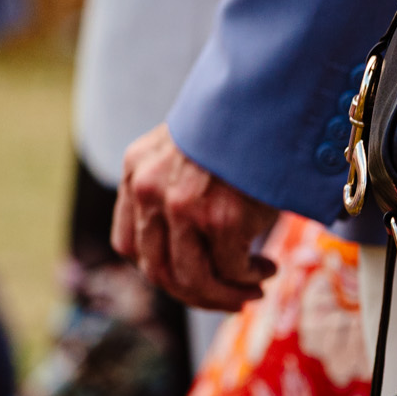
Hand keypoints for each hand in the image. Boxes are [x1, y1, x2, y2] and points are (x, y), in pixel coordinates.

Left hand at [113, 124, 280, 310]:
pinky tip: (267, 268)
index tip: (189, 277)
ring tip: (252, 290)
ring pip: (192, 280)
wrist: (268, 98)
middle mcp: (150, 192)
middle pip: (158, 271)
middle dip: (196, 295)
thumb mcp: (182, 149)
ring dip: (223, 296)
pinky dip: (250, 278)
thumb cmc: (235, 127)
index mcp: (136, 173)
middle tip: (229, 296)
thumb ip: (170, 189)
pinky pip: (231, 270)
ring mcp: (183, 207)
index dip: (158, 270)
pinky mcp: (222, 219)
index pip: (128, 245)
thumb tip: (185, 253)